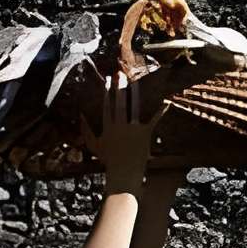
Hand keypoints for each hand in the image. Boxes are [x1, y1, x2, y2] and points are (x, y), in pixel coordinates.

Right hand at [79, 71, 165, 186]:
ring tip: (135, 81)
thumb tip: (80, 116)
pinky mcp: (145, 134)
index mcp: (108, 128)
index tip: (107, 80)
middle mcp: (120, 126)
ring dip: (134, 93)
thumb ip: (86, 130)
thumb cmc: (108, 160)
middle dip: (119, 88)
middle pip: (119, 103)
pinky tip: (166, 102)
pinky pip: (154, 120)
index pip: (106, 106)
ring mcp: (133, 129)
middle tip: (120, 74)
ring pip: (134, 107)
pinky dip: (161, 111)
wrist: (124, 173)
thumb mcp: (94, 145)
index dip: (107, 93)